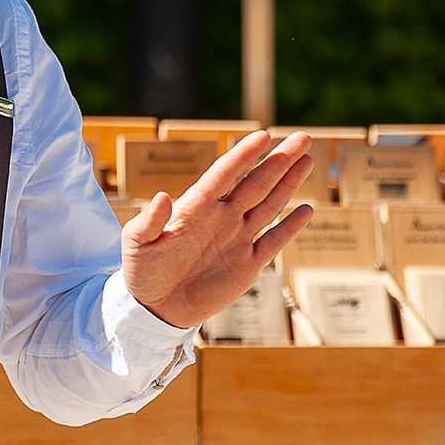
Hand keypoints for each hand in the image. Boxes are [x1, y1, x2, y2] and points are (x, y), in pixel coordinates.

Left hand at [121, 130, 314, 328]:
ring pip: (269, 205)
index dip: (243, 155)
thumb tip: (161, 196)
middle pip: (256, 183)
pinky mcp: (247, 265)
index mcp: (195, 207)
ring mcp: (236, 239)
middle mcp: (221, 217)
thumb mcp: (136, 244)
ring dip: (288, 183)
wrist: (156, 308)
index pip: (224, 174)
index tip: (263, 135)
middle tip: (302, 138)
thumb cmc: (141, 271)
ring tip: (307, 160)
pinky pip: (273, 242)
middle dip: (279, 160)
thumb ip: (149, 221)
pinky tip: (306, 209)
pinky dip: (290, 227)